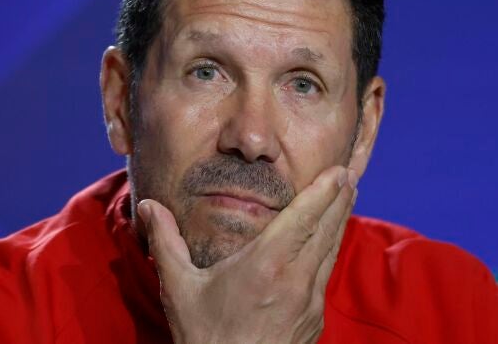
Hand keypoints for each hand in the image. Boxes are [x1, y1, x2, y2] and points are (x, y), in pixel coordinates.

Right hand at [137, 165, 359, 343]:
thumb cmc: (204, 338)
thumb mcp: (179, 288)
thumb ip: (165, 242)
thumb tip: (149, 207)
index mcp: (266, 265)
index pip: (303, 218)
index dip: (323, 191)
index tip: (337, 170)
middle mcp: (296, 280)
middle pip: (327, 230)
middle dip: (340, 198)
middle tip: (348, 173)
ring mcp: (310, 303)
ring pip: (331, 252)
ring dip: (340, 221)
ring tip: (346, 197)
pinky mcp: (315, 321)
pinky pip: (326, 276)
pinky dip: (330, 251)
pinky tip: (328, 242)